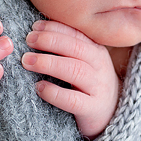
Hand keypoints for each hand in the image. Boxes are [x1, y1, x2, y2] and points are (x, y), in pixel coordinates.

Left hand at [22, 20, 119, 139]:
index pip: (77, 33)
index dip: (55, 28)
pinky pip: (73, 100)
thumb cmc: (89, 83)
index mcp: (97, 50)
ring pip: (75, 71)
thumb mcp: (85, 61)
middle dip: (50, 41)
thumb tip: (37, 31)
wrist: (112, 113)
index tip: (35, 27)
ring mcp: (98, 88)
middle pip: (76, 48)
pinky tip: (39, 87)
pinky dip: (54, 92)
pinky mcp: (93, 109)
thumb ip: (67, 48)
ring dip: (49, 63)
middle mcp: (100, 66)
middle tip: (29, 40)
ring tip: (28, 61)